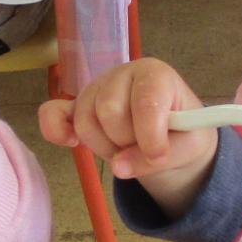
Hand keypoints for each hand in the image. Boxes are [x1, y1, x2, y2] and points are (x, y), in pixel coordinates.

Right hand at [38, 59, 216, 214]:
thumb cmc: (183, 132)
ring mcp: (94, 89)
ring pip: (84, 121)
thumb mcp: (189, 145)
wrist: (170, 132)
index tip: (158, 157)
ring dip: (104, 146)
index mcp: (155, 74)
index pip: (144, 101)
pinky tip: (70, 143)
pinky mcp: (75, 106)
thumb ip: (162, 156)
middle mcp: (121, 74)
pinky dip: (55, 130)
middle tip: (141, 148)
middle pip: (109, 111)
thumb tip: (118, 166)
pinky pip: (52, 114)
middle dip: (126, 141)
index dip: (149, 134)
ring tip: (124, 148)